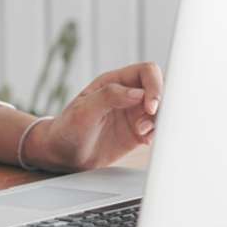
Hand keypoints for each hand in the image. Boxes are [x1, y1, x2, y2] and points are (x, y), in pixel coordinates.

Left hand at [25, 62, 162, 172]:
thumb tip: (139, 93)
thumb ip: (109, 97)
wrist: (64, 154)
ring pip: (162, 109)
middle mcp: (128, 94)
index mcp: (115, 81)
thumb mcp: (84, 110)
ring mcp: (134, 113)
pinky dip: (158, 133)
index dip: (154, 86)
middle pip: (160, 87)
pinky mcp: (138, 132)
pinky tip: (144, 140)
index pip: (147, 71)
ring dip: (159, 120)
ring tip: (142, 133)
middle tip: (149, 121)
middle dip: (162, 103)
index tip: (150, 106)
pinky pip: (158, 128)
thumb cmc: (68, 128)